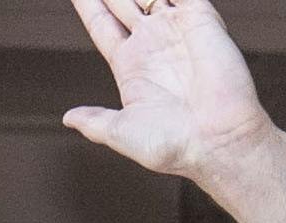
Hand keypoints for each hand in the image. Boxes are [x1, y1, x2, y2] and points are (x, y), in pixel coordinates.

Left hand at [61, 0, 285, 222]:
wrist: (216, 142)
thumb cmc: (172, 145)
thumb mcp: (121, 133)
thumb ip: (95, 122)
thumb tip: (68, 118)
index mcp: (130, 65)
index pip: (103, 25)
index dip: (88, 5)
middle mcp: (153, 43)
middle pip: (123, 1)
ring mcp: (176, 28)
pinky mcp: (201, 19)